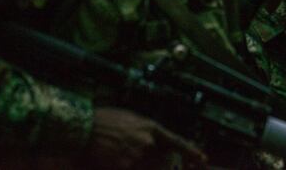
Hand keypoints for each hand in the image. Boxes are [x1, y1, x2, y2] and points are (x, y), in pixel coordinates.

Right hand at [85, 107, 206, 168]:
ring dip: (132, 162)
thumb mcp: (129, 119)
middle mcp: (147, 142)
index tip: (202, 158)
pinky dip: (121, 165)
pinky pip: (128, 168)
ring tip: (115, 151)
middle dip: (149, 161)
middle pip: (159, 159)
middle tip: (129, 152)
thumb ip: (143, 132)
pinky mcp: (124, 166)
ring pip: (142, 165)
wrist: (82, 127)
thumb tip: (149, 141)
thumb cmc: (102, 121)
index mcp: (150, 127)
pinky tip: (110, 157)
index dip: (191, 150)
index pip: (176, 141)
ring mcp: (137, 155)